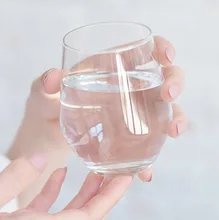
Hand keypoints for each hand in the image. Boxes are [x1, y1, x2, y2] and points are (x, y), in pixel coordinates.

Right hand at [0, 154, 131, 219]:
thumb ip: (11, 179)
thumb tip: (40, 158)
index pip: (85, 218)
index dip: (110, 198)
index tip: (127, 176)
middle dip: (106, 200)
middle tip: (119, 173)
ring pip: (66, 219)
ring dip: (85, 197)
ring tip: (96, 171)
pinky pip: (42, 213)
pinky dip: (55, 194)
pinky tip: (55, 173)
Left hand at [8, 36, 186, 182]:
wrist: (47, 135)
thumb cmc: (46, 103)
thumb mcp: (42, 93)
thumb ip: (46, 85)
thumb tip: (53, 77)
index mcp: (113, 65)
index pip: (146, 48)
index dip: (162, 46)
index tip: (165, 55)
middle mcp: (131, 86)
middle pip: (166, 77)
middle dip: (175, 83)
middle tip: (169, 95)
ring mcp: (136, 113)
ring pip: (168, 110)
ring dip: (176, 119)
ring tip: (173, 132)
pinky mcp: (133, 138)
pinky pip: (150, 146)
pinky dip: (151, 160)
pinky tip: (147, 173)